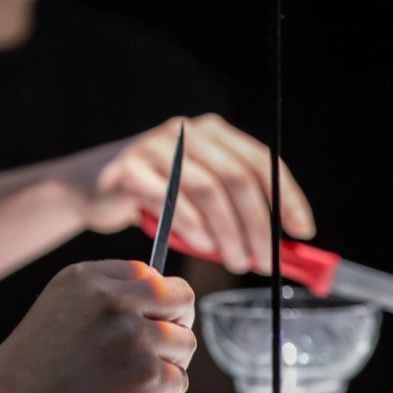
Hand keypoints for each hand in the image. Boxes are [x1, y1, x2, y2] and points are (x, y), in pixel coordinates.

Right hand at [0, 259, 195, 392]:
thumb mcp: (53, 314)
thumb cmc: (24, 381)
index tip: (147, 321)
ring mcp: (133, 336)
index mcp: (85, 279)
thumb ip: (97, 303)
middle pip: (180, 298)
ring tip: (135, 386)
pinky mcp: (147, 376)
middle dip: (176, 325)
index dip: (154, 300)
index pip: (146, 272)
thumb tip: (148, 310)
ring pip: (185, 343)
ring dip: (169, 366)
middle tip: (158, 352)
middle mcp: (113, 299)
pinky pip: (179, 381)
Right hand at [70, 113, 315, 274]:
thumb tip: (281, 248)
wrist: (91, 187)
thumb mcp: (199, 197)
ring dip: (227, 231)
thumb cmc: (156, 197)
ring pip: (206, 190)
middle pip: (236, 177)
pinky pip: (169, 200)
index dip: (286, 196)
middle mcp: (187, 132)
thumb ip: (235, 212)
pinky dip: (191, 227)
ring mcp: (155, 147)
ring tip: (234, 260)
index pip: (261, 161)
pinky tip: (200, 246)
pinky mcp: (128, 170)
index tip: (301, 231)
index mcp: (213, 133)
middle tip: (262, 259)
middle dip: (256, 223)